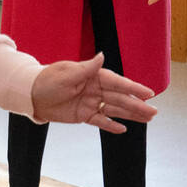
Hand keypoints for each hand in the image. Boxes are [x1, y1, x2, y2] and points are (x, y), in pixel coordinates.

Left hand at [31, 52, 157, 131]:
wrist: (31, 95)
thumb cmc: (48, 80)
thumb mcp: (66, 73)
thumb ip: (86, 69)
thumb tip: (102, 56)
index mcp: (93, 75)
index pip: (117, 83)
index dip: (134, 89)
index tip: (149, 93)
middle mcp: (95, 89)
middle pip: (120, 99)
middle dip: (137, 105)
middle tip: (155, 112)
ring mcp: (91, 103)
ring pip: (115, 110)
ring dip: (131, 115)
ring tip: (148, 119)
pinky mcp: (83, 115)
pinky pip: (101, 121)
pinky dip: (111, 126)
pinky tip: (124, 129)